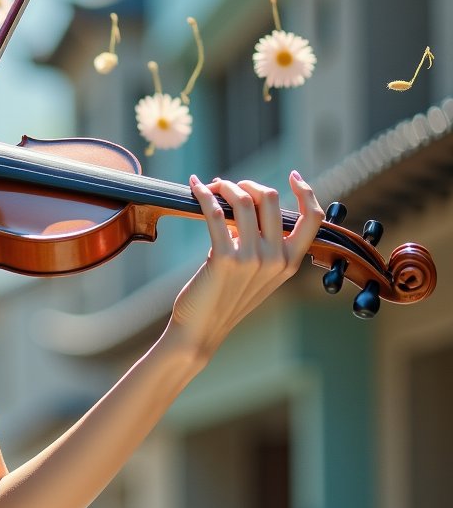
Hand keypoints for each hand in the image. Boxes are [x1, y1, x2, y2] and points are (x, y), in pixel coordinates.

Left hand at [166, 171, 324, 359]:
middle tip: (228, 187)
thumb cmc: (224, 300)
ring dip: (224, 187)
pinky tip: (194, 187)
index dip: (307, 192)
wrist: (200, 331)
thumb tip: (245, 207)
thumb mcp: (255, 273)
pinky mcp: (224, 259)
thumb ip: (260, 244)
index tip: (294, 176)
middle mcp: (276, 259)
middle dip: (248, 184)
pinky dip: (203, 195)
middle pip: (272, 200)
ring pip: (244, 201)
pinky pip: (215, 213)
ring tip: (211, 187)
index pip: (313, 219)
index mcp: (290, 262)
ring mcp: (252, 259)